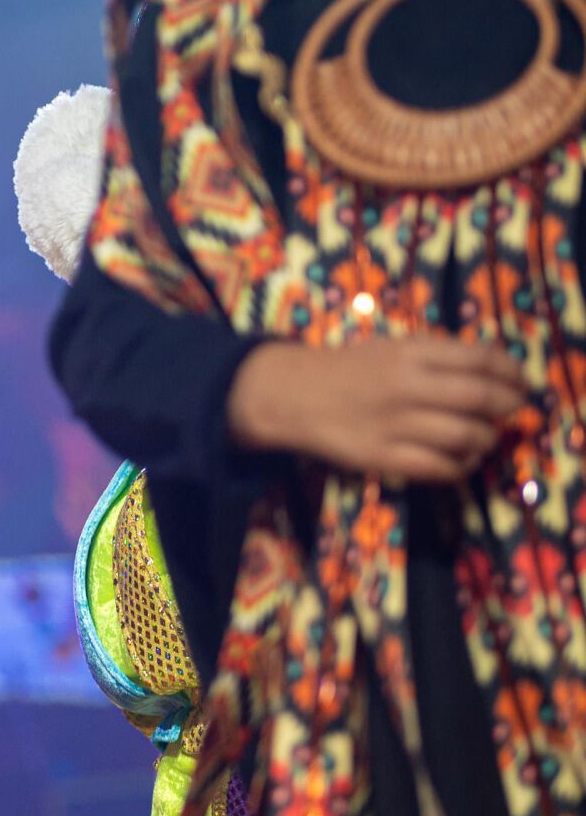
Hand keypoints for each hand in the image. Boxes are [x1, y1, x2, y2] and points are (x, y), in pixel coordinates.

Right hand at [227, 338, 525, 482]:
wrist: (294, 396)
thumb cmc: (352, 369)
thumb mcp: (395, 347)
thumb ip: (440, 355)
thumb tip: (496, 368)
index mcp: (411, 354)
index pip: (481, 359)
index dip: (512, 372)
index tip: (521, 382)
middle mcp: (406, 387)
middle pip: (480, 399)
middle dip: (509, 407)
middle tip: (512, 411)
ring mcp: (393, 425)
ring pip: (465, 437)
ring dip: (487, 440)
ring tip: (485, 439)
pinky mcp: (380, 457)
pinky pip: (436, 468)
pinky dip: (460, 467)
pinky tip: (462, 462)